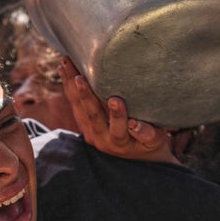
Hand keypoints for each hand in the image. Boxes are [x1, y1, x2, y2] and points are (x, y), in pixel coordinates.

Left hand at [59, 57, 178, 164]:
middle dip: (85, 95)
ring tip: (65, 64)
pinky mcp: (83, 124)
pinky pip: (74, 103)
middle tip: (79, 77)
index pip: (118, 129)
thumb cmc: (150, 144)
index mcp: (120, 142)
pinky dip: (69, 86)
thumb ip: (148, 134)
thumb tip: (134, 124)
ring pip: (78, 107)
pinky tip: (64, 69)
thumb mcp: (155, 141)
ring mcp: (89, 131)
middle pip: (92, 115)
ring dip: (70, 85)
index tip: (116, 100)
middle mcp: (101, 138)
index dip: (117, 115)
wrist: (136, 156)